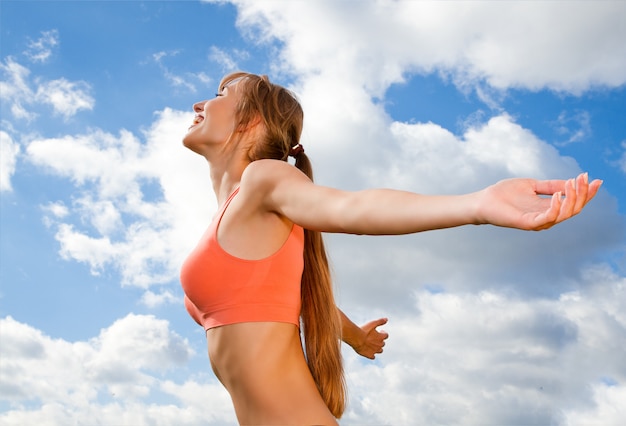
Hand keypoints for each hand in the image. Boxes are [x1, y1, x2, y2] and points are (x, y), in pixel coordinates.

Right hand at [351, 318, 388, 359]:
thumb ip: (380, 321)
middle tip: (374, 337)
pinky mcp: (369, 355)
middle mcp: (380, 345)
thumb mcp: (373, 323)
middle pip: (383, 343)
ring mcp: (375, 351)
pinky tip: (368, 351)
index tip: (379, 331)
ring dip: (377, 348)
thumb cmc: (364, 330)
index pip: (386, 335)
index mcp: (381, 337)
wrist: (356, 338)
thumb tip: (386, 319)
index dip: (383, 333)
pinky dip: (371, 354)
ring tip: (371, 344)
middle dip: (380, 340)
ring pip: (380, 350)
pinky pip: (373, 357)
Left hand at [477, 172, 601, 230]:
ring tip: (572, 183)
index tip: (595, 179)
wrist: (483, 201)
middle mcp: (546, 216)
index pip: (574, 202)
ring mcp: (538, 221)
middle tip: (583, 178)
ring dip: (572, 198)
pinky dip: (556, 206)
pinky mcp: (528, 223)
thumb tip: (571, 181)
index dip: (587, 192)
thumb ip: (550, 185)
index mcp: (548, 207)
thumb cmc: (504, 194)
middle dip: (583, 193)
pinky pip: (548, 218)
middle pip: (574, 209)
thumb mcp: (532, 185)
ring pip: (565, 214)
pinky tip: (558, 194)